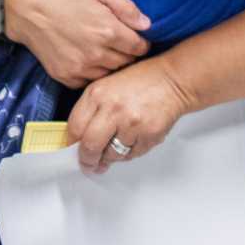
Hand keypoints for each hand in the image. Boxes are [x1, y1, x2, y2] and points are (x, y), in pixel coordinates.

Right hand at [2, 0, 152, 87]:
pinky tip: (84, 57)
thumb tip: (147, 26)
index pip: (140, 48)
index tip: (133, 37)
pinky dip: (91, 72)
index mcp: (109, 31)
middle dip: (126, 54)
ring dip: (110, 64)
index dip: (140, 41)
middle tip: (117, 43)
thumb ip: (127, 8)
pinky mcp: (65, 77)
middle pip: (127, 63)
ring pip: (109, 74)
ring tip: (101, 50)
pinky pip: (89, 81)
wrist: (24, 7)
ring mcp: (80, 68)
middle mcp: (97, 55)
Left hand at [71, 58, 196, 172]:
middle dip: (87, 160)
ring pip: (112, 155)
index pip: (75, 127)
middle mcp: (113, 109)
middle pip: (90, 147)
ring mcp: (132, 124)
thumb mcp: (106, 85)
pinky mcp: (149, 135)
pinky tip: (130, 142)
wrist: (173, 80)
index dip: (71, 143)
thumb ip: (91, 109)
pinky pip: (131, 155)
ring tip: (111, 152)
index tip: (73, 148)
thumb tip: (79, 137)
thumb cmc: (140, 81)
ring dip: (109, 158)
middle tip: (88, 164)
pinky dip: (128, 153)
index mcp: (97, 94)